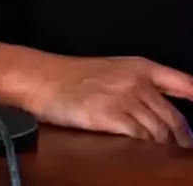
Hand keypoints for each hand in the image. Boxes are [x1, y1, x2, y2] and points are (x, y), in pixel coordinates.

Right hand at [22, 53, 192, 145]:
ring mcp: (125, 98)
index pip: (183, 83)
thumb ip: (140, 84)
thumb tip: (163, 108)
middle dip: (183, 139)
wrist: (44, 78)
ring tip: (165, 156)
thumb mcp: (113, 70)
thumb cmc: (74, 76)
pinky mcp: (111, 116)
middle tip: (184, 151)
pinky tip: (144, 155)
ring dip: (164, 148)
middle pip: (175, 118)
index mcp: (140, 66)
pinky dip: (146, 150)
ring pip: (160, 132)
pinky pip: (140, 140)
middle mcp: (137, 81)